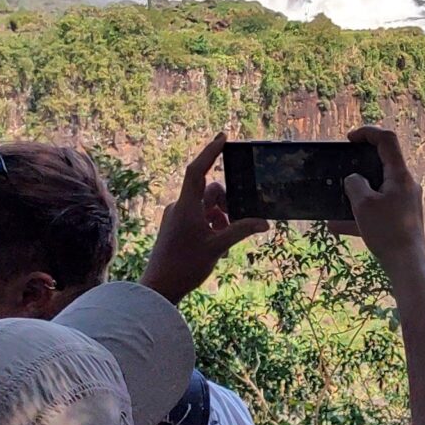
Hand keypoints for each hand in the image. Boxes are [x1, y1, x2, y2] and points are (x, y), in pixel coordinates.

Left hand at [143, 133, 271, 301]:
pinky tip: (216, 242)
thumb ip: (241, 230)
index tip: (223, 137)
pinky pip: (199, 216)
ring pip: (206, 205)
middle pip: (209, 190)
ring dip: (220, 215)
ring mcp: (177, 216)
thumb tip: (264, 222)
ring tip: (222, 238)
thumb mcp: (218, 247)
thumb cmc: (185, 266)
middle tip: (235, 222)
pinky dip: (211, 223)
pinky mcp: (176, 227)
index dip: (210, 152)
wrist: (159, 287)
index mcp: (187, 206)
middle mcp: (180, 206)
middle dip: (226, 202)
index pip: (197, 170)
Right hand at [339, 127, 424, 263]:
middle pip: (382, 164)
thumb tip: (354, 180)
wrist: (407, 264)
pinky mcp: (402, 218)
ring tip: (336, 202)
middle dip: (359, 165)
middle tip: (342, 168)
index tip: (349, 139)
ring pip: (378, 189)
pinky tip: (337, 226)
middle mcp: (406, 185)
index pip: (387, 140)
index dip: (367, 132)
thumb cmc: (387, 232)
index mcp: (400, 175)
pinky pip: (378, 209)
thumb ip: (354, 184)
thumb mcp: (363, 204)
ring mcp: (406, 202)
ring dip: (356, 194)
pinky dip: (360, 214)